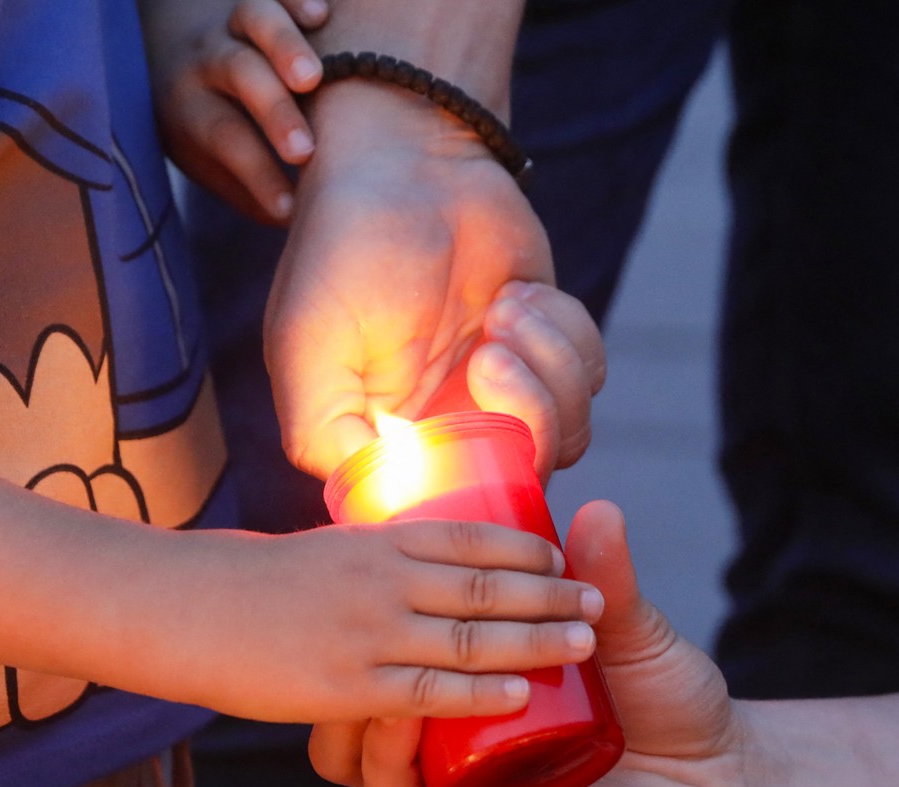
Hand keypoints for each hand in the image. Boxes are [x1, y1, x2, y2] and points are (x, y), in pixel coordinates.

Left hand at [144, 0, 327, 224]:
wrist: (172, 45)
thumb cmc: (202, 122)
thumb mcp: (203, 159)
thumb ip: (245, 189)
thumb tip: (296, 224)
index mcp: (190, 107)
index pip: (225, 139)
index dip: (257, 174)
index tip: (290, 211)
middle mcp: (207, 59)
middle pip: (238, 76)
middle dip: (273, 114)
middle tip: (304, 151)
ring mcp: (231, 20)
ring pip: (254, 19)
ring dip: (284, 47)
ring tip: (312, 78)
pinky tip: (321, 15)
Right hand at [177, 517, 605, 723]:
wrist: (183, 609)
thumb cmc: (246, 583)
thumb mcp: (321, 552)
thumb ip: (371, 561)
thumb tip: (411, 561)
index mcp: (376, 539)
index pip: (470, 535)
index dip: (525, 546)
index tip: (564, 556)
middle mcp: (382, 578)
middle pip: (488, 583)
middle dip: (551, 592)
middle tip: (596, 600)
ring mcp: (369, 632)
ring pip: (473, 635)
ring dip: (536, 638)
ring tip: (584, 639)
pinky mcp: (349, 685)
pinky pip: (430, 689)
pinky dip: (482, 691)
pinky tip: (523, 693)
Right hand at [266, 84, 602, 479]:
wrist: (406, 157)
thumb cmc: (344, 247)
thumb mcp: (308, 346)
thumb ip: (325, 434)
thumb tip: (376, 510)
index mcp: (389, 446)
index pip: (444, 518)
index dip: (473, 501)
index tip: (475, 450)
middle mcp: (449, 432)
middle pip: (522, 483)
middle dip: (521, 418)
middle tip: (487, 352)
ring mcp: (504, 394)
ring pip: (568, 435)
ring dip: (546, 366)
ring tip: (503, 309)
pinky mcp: (548, 350)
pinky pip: (590, 377)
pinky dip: (564, 332)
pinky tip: (516, 294)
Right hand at [309, 500, 749, 786]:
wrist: (727, 768)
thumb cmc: (660, 693)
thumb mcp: (623, 628)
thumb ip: (606, 578)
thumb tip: (595, 506)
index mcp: (461, 708)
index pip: (373, 694)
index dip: (348, 661)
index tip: (349, 606)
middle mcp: (465, 763)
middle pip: (364, 758)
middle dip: (345, 721)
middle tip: (358, 665)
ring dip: (393, 764)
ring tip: (398, 717)